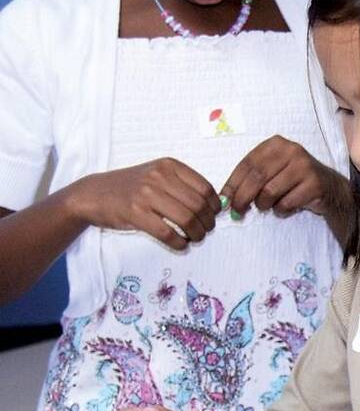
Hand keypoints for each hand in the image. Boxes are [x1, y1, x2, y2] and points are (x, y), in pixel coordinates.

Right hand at [68, 158, 220, 249]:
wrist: (94, 193)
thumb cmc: (131, 186)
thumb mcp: (158, 175)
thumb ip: (182, 185)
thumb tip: (213, 205)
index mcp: (169, 166)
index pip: (204, 187)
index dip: (214, 205)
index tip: (214, 215)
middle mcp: (159, 177)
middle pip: (198, 205)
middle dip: (207, 222)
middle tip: (206, 230)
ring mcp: (146, 194)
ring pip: (186, 219)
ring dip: (196, 234)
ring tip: (195, 238)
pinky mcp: (135, 213)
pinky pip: (167, 233)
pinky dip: (179, 242)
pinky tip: (181, 244)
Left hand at [221, 135, 349, 219]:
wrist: (329, 187)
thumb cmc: (293, 180)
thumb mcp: (272, 171)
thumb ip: (250, 179)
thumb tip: (226, 199)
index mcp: (276, 144)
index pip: (247, 164)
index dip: (232, 184)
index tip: (224, 200)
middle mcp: (291, 150)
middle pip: (257, 178)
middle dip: (243, 198)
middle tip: (238, 212)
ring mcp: (304, 166)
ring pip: (270, 192)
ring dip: (264, 205)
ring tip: (269, 205)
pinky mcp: (314, 184)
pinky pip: (286, 203)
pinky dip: (281, 210)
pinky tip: (286, 207)